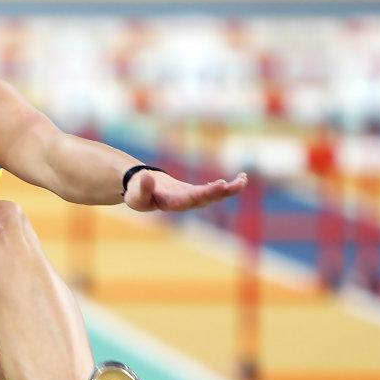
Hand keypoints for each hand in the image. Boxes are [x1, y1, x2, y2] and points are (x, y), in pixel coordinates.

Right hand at [124, 170, 247, 212]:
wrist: (141, 193)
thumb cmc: (136, 194)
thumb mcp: (135, 194)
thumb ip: (142, 188)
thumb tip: (148, 176)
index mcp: (170, 203)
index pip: (189, 200)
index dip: (205, 193)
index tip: (219, 185)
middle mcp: (184, 203)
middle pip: (205, 199)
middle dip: (221, 192)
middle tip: (237, 184)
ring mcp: (191, 199)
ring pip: (213, 196)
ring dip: (229, 190)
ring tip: (243, 179)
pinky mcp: (194, 193)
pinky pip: (213, 191)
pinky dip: (227, 186)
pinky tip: (240, 179)